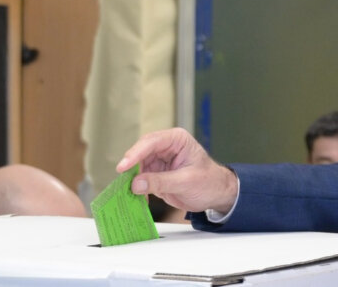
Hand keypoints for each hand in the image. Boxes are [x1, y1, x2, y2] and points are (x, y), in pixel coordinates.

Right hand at [117, 127, 237, 214]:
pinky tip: (134, 196)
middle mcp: (166, 146)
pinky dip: (136, 187)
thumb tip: (136, 183)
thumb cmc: (209, 182)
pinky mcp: (156, 173)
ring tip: (125, 191)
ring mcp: (160, 160)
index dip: (135, 153)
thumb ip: (161, 182)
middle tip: (121, 181)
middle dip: (131, 166)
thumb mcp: (186, 182)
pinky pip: (140, 177)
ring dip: (131, 178)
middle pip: (141, 152)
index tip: (123, 166)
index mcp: (177, 140)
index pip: (152, 142)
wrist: (216, 194)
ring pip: (138, 165)